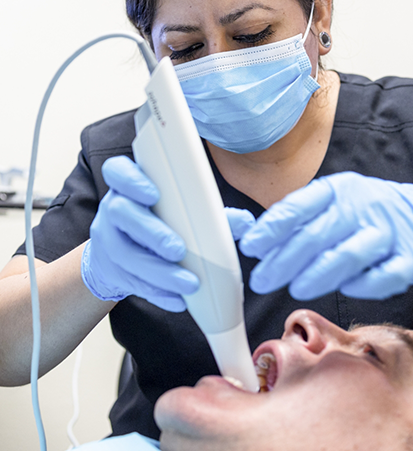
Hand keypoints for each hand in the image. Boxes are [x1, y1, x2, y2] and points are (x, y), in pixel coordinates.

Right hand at [81, 155, 254, 311]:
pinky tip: (180, 300)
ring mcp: (107, 242)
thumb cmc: (158, 221)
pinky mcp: (111, 271)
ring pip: (126, 255)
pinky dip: (159, 293)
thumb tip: (246, 222)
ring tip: (190, 283)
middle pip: (122, 214)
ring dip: (159, 271)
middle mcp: (113, 210)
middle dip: (152, 232)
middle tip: (179, 249)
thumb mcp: (177, 210)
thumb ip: (209, 213)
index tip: (154, 194)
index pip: (117, 171)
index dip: (132, 181)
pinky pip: (133, 283)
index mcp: (129, 186)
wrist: (120, 254)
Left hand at [239, 172, 412, 299]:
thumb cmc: (367, 212)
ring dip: (318, 275)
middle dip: (284, 261)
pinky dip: (362, 285)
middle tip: (262, 279)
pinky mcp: (410, 258)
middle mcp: (363, 207)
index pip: (300, 206)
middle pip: (318, 235)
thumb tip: (257, 239)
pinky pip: (384, 276)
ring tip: (296, 288)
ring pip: (349, 256)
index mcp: (339, 189)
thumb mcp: (335, 201)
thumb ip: (300, 218)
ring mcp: (388, 232)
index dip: (272, 228)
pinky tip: (345, 289)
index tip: (251, 246)